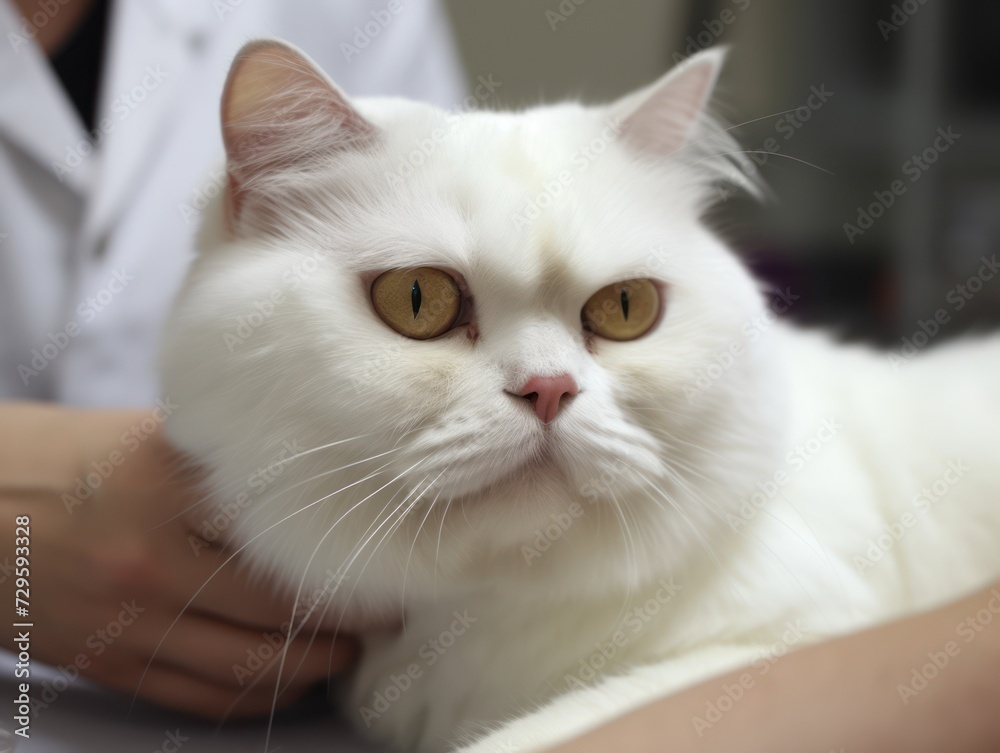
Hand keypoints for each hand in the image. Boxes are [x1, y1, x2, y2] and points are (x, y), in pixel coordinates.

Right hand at [0, 402, 356, 718]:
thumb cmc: (63, 461)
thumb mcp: (147, 438)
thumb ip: (224, 469)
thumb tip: (313, 489)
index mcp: (168, 486)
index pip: (283, 533)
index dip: (349, 557)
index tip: (392, 559)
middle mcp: (152, 559)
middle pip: (278, 609)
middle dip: (348, 620)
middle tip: (388, 612)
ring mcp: (128, 621)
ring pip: (247, 668)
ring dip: (313, 667)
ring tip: (349, 650)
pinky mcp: (108, 664)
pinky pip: (201, 698)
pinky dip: (257, 696)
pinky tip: (289, 680)